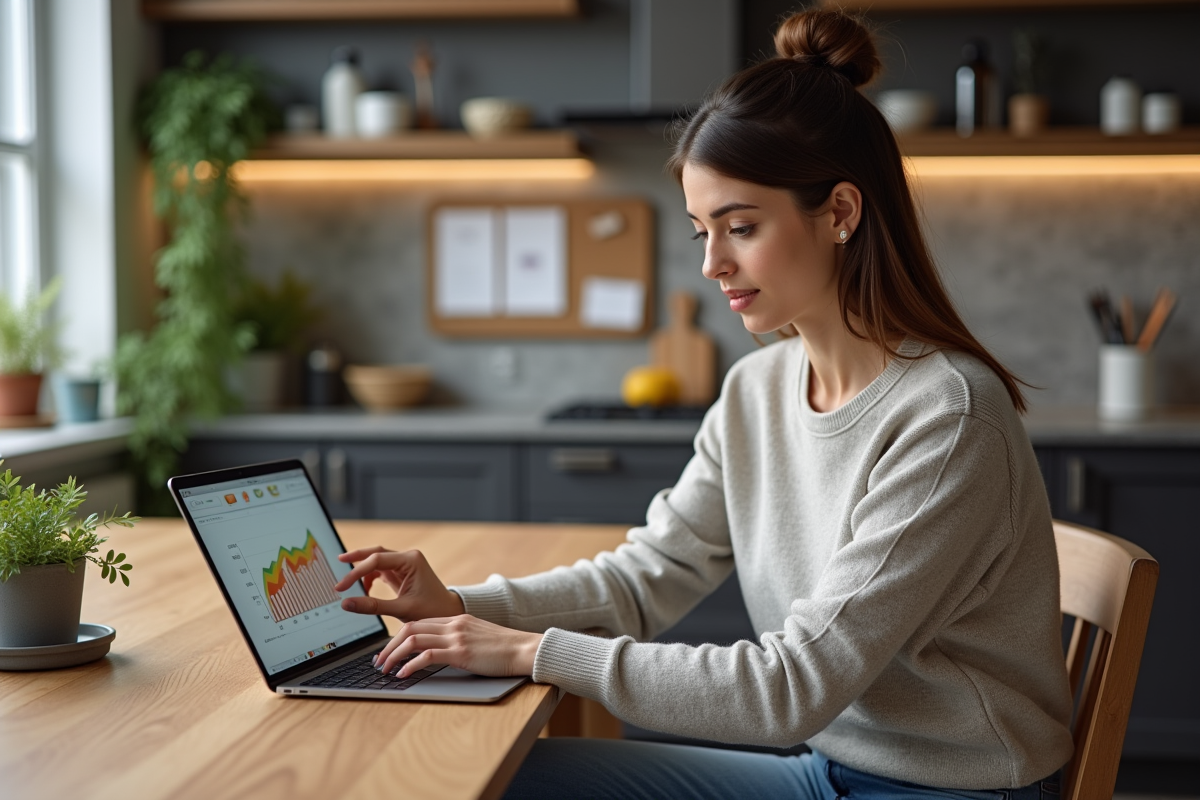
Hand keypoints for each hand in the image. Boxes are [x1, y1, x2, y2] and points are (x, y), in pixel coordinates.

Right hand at [333, 547, 464, 620]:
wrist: (449, 613)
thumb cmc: (432, 611)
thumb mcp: (401, 610)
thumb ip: (372, 606)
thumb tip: (346, 603)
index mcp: (411, 561)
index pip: (376, 560)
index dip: (355, 572)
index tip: (341, 587)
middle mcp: (408, 558)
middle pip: (375, 552)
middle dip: (356, 559)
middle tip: (337, 561)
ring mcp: (405, 564)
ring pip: (377, 560)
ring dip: (362, 570)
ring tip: (348, 584)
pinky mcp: (402, 572)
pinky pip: (381, 569)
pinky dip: (370, 577)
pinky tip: (364, 590)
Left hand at [374, 614, 541, 678]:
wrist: (526, 649)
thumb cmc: (505, 648)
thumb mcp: (478, 638)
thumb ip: (459, 640)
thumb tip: (439, 654)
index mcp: (456, 619)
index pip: (419, 623)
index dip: (398, 637)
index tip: (388, 652)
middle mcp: (453, 624)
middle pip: (410, 628)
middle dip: (389, 646)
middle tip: (379, 662)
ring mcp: (457, 637)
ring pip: (413, 639)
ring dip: (394, 655)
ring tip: (385, 670)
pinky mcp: (461, 652)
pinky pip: (427, 656)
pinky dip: (410, 665)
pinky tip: (403, 675)